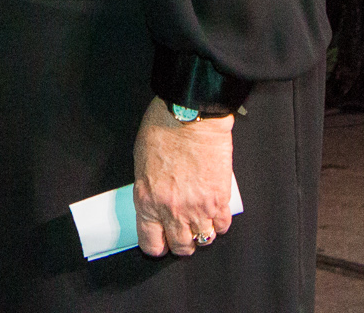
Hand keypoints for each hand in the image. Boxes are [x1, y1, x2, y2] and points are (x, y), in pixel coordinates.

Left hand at [132, 97, 233, 257]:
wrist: (190, 115)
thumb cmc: (162, 129)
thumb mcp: (140, 162)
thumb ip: (148, 189)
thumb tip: (154, 203)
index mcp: (147, 200)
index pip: (151, 242)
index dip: (156, 245)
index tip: (160, 242)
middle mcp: (172, 210)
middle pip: (180, 246)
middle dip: (181, 243)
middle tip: (182, 233)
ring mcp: (197, 207)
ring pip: (203, 240)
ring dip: (202, 234)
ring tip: (200, 222)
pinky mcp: (219, 199)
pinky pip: (223, 225)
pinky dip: (219, 222)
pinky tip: (215, 212)